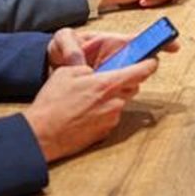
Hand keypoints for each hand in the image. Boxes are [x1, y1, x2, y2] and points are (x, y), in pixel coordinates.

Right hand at [26, 28, 161, 162]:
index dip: (149, 64)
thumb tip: (96, 72)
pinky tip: (85, 112)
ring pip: (121, 102)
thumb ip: (88, 68)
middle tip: (107, 79)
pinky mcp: (106, 132)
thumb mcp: (67, 72)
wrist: (42, 134)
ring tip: (88, 98)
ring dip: (111, 97)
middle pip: (132, 87)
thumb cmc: (52, 103)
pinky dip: (103, 112)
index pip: (140, 71)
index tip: (152, 60)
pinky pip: (111, 116)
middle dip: (124, 81)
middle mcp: (115, 102)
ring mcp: (111, 119)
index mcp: (107, 84)